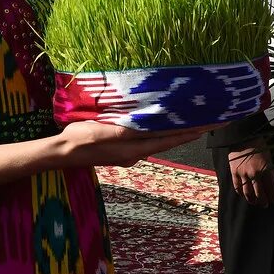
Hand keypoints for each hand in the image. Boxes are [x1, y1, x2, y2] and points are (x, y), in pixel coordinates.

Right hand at [56, 120, 209, 167]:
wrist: (62, 152)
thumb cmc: (80, 139)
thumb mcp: (101, 131)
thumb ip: (122, 130)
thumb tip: (143, 126)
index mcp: (134, 149)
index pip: (170, 139)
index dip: (190, 131)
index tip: (210, 124)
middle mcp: (136, 153)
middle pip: (170, 140)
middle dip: (190, 131)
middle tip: (211, 120)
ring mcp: (130, 153)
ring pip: (161, 140)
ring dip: (177, 131)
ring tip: (194, 120)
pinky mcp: (123, 150)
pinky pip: (149, 140)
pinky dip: (162, 132)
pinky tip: (164, 125)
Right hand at [229, 139, 273, 206]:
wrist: (242, 136)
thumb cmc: (258, 144)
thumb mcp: (269, 155)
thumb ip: (271, 167)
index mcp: (266, 169)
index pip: (271, 188)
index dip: (272, 197)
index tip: (273, 200)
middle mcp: (255, 173)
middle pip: (260, 194)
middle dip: (263, 201)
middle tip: (264, 204)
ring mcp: (244, 174)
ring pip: (248, 193)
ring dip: (252, 200)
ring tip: (255, 203)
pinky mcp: (234, 172)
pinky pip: (237, 187)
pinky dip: (241, 194)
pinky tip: (244, 196)